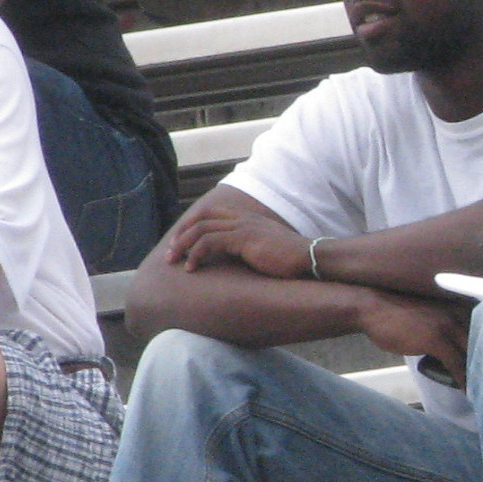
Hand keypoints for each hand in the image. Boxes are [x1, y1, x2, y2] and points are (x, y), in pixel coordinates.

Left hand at [169, 209, 316, 279]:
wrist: (311, 258)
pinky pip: (208, 242)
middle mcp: (243, 218)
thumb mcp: (268, 248)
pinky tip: (192, 268)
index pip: (210, 213)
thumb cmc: (294, 259)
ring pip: (200, 229)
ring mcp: (242, 226)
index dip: (192, 225)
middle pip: (200, 217)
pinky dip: (195, 254)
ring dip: (182, 245)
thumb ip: (251, 247)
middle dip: (181, 234)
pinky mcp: (243, 238)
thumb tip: (237, 259)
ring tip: (174, 262)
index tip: (182, 242)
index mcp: (248, 217)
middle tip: (171, 252)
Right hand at [356, 288, 470, 386]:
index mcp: (456, 307)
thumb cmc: (395, 314)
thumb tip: (452, 347)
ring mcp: (448, 326)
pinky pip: (457, 364)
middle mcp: (457, 314)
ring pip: (470, 355)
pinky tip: (466, 390)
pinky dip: (462, 379)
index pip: (480, 331)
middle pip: (480, 343)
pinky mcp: (436, 340)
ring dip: (476, 374)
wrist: (372, 308)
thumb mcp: (427, 317)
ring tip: (480, 388)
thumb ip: (444, 328)